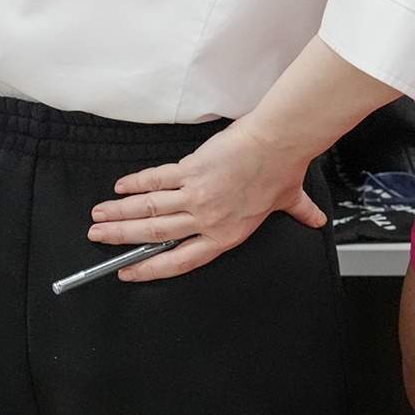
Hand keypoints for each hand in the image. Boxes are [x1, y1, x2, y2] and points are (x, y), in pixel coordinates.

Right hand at [87, 122, 325, 280]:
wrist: (276, 143)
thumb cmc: (282, 171)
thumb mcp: (290, 200)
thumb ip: (300, 214)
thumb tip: (316, 221)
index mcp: (226, 234)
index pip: (181, 260)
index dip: (151, 269)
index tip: (129, 271)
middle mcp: (206, 219)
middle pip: (154, 234)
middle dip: (121, 239)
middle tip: (97, 239)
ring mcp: (195, 195)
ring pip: (148, 209)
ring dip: (118, 214)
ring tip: (97, 217)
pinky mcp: (189, 170)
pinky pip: (155, 180)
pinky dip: (135, 184)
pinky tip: (119, 188)